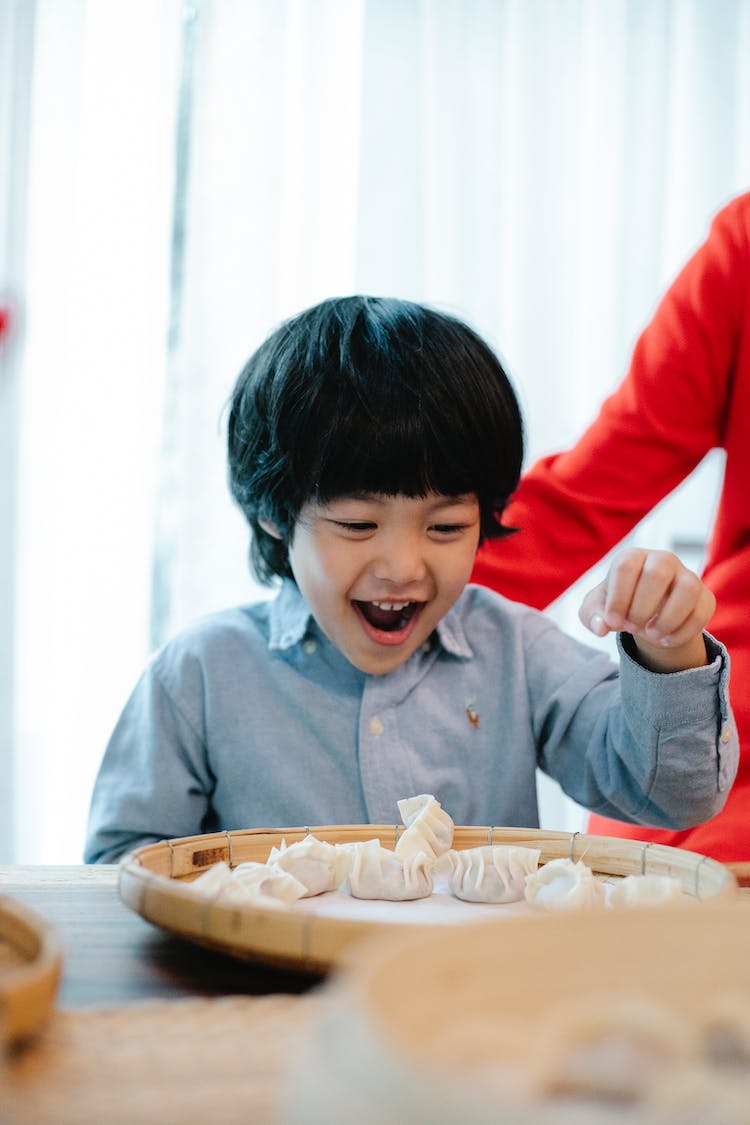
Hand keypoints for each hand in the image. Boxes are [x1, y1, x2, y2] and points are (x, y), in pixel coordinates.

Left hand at [579, 548, 714, 671]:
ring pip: (687, 588)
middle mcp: (662, 560)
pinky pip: (701, 612)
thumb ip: (591, 616)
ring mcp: (687, 577)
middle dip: (642, 606)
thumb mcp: (597, 610)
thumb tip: (600, 627)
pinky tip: (665, 641)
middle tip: (631, 627)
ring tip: (651, 636)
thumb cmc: (619, 606)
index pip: (625, 567)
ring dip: (668, 618)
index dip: (618, 597)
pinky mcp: (704, 597)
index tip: (612, 622)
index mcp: (632, 557)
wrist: (646, 616)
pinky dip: (683, 631)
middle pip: (657, 573)